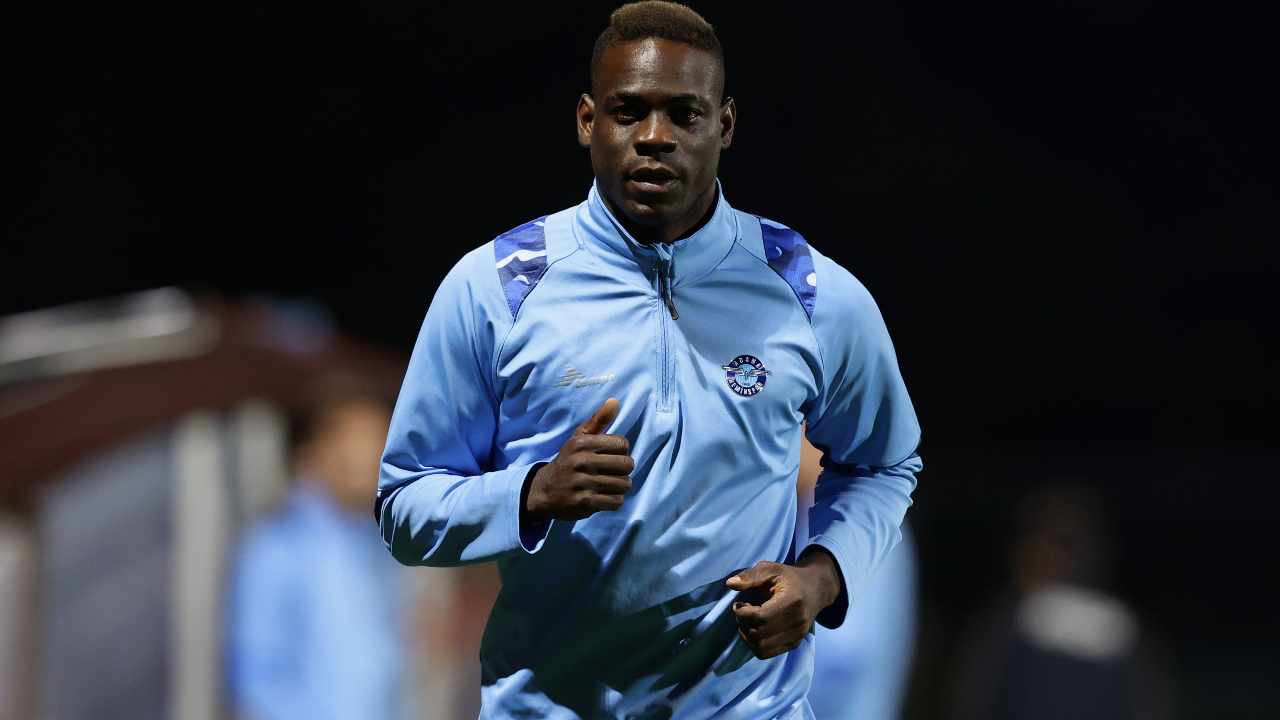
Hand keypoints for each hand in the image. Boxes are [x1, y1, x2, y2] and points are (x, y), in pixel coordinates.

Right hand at [524, 397, 633, 520]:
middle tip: (614, 472)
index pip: (622, 444)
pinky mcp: (584, 503)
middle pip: (627, 464)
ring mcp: (583, 483)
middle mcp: (581, 461)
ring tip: (610, 485)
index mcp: (582, 443)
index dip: (622, 451)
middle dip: (624, 470)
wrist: (543, 491)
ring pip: (624, 484)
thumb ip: (598, 420)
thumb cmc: (568, 461)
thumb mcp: (578, 438)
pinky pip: (616, 501)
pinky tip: (606, 497)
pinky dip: (615, 501)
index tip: (611, 455)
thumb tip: (615, 401)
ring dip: (621, 486)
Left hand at [726, 551, 841, 658]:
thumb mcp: (770, 569)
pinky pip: (766, 653)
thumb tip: (730, 584)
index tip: (739, 604)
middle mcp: (798, 622)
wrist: (815, 590)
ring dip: (747, 637)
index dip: (742, 613)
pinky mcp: (794, 644)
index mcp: (792, 601)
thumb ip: (751, 576)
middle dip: (743, 624)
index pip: (760, 617)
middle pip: (758, 635)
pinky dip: (754, 644)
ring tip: (748, 622)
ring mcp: (798, 636)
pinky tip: (755, 629)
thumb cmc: (789, 578)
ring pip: (761, 648)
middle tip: (743, 612)